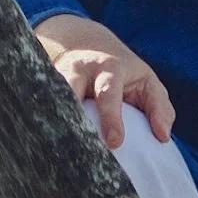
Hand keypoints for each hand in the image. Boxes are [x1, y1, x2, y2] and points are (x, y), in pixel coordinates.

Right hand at [34, 14, 174, 149]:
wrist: (86, 45)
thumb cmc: (124, 74)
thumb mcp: (147, 82)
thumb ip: (159, 107)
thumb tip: (164, 136)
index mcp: (109, 68)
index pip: (109, 93)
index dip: (111, 118)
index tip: (115, 142)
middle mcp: (78, 70)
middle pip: (71, 90)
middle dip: (73, 117)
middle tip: (77, 149)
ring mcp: (55, 78)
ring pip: (48, 97)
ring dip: (49, 122)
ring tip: (52, 152)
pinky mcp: (40, 88)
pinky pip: (34, 107)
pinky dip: (36, 126)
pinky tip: (38, 150)